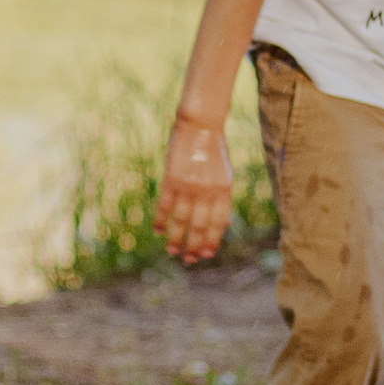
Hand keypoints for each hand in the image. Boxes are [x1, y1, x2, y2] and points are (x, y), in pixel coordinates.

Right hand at [154, 115, 234, 265]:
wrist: (201, 125)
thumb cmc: (214, 150)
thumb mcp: (225, 174)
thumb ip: (223, 199)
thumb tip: (225, 225)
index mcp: (224, 190)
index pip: (218, 223)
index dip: (212, 241)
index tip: (207, 255)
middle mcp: (207, 190)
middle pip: (199, 226)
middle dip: (194, 245)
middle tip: (189, 260)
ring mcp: (189, 185)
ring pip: (181, 219)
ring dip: (175, 237)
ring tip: (172, 250)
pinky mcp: (172, 178)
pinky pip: (165, 205)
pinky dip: (161, 219)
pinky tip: (157, 230)